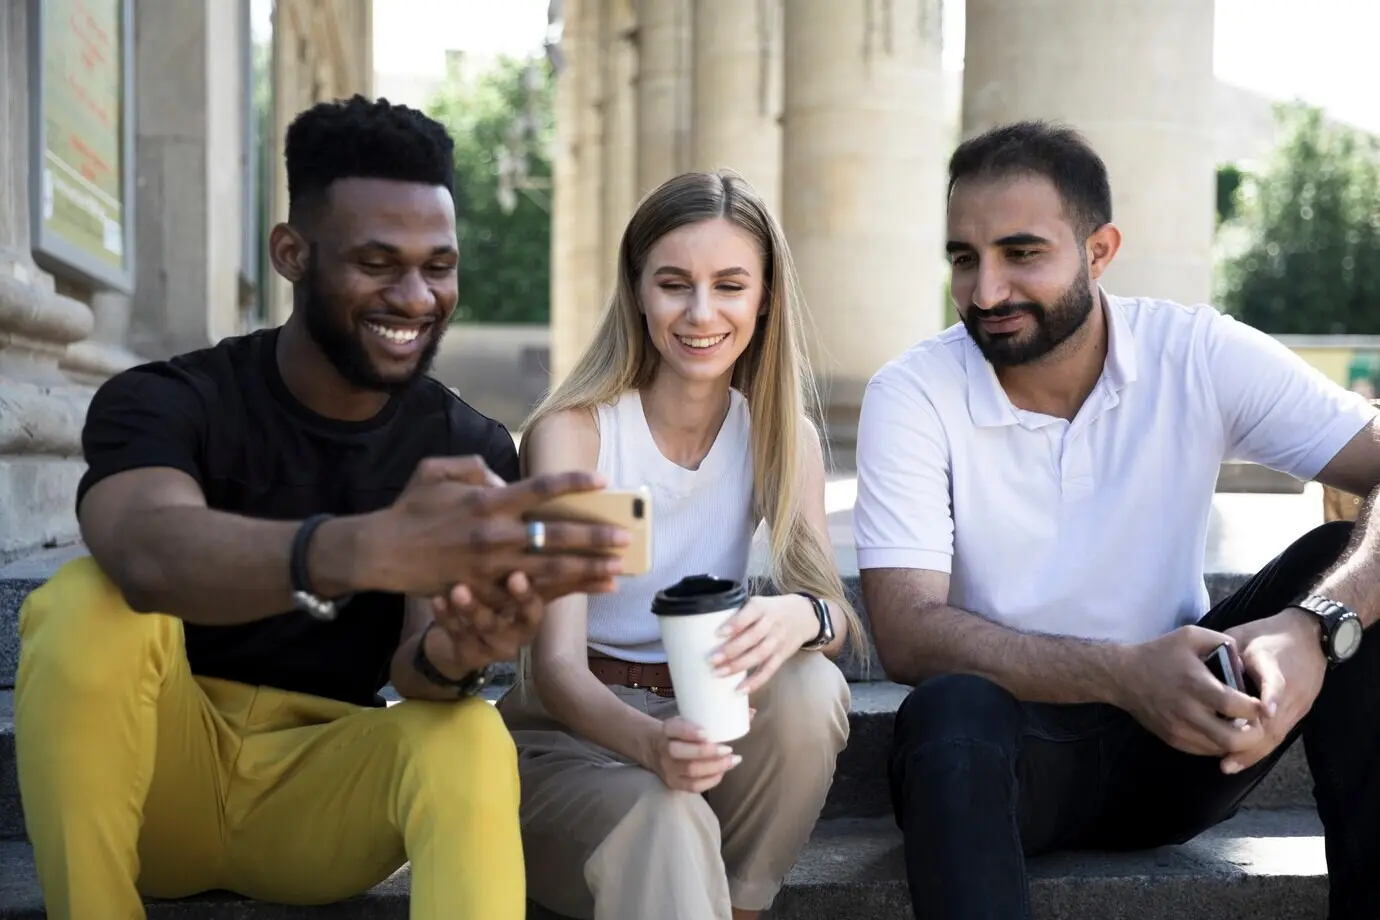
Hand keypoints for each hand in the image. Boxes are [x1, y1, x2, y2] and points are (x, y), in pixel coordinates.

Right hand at [373, 456, 629, 598]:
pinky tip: (583, 592)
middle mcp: (494, 533)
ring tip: (616, 571)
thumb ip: (473, 466)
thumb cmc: (410, 508)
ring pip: (549, 570)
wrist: (380, 551)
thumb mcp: (435, 471)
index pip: (541, 487)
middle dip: (595, 537)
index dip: (575, 482)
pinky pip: (527, 593)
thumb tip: (503, 478)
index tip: (603, 480)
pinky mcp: (483, 590)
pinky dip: (557, 593)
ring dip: (587, 570)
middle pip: (556, 535)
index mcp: (488, 500)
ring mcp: (490, 566)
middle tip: (624, 538)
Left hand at [423, 571, 543, 676]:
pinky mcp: (470, 656)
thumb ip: (512, 570)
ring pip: (486, 627)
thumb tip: (518, 536)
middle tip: (506, 578)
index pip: (537, 604)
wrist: (460, 641)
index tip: (518, 574)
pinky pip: (458, 635)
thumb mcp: (502, 590)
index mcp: (531, 616)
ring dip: (473, 607)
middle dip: (511, 599)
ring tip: (458, 589)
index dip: (528, 593)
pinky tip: (438, 599)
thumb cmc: (488, 603)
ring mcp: (495, 648)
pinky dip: (447, 617)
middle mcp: (519, 635)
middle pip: (519, 620)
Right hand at [644, 715, 746, 792]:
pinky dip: (711, 780)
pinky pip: (693, 786)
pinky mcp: (674, 783)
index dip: (689, 731)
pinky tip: (723, 772)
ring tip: (732, 761)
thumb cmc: (683, 731)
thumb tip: (752, 712)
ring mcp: (668, 769)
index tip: (707, 733)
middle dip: (707, 752)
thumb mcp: (691, 718)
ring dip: (714, 766)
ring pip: (690, 770)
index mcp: (667, 729)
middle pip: (681, 752)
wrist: (656, 749)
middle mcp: (665, 749)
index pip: (673, 728)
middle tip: (728, 749)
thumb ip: (718, 715)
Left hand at [710, 595, 820, 694]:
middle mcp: (772, 624)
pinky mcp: (782, 656)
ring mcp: (778, 641)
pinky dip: (754, 682)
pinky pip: (768, 671)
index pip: (750, 614)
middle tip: (711, 659)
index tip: (718, 633)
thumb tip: (707, 629)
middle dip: (732, 650)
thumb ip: (740, 614)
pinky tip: (739, 690)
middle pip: (753, 638)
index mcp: (763, 607)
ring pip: (759, 655)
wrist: (803, 616)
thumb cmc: (770, 610)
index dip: (735, 624)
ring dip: (738, 666)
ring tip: (718, 673)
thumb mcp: (758, 604)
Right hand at [1115, 625, 1268, 756]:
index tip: (1264, 705)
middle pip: (1231, 739)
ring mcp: (1179, 729)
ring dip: (1237, 742)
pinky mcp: (1173, 739)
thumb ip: (1223, 643)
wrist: (1123, 676)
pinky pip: (1205, 751)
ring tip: (1241, 727)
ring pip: (1220, 749)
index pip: (1234, 706)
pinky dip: (1219, 744)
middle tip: (1257, 724)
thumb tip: (1245, 666)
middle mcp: (1187, 711)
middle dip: (1253, 735)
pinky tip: (1221, 730)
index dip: (1256, 709)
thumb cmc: (1161, 653)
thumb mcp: (1191, 635)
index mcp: (1194, 683)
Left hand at [1219, 609, 1326, 774]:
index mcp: (1275, 664)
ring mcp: (1298, 703)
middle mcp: (1291, 689)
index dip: (1270, 697)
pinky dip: (1260, 747)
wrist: (1309, 636)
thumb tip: (1200, 672)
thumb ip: (1226, 654)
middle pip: (1274, 722)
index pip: (1276, 683)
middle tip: (1226, 759)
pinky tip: (1241, 758)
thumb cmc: (1269, 634)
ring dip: (1253, 751)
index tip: (1261, 712)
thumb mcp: (1245, 636)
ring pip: (1276, 734)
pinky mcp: (1299, 711)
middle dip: (1250, 742)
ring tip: (1229, 764)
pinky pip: (1279, 734)